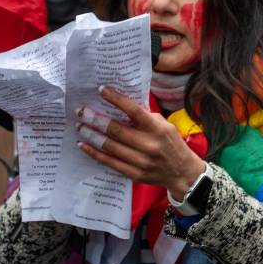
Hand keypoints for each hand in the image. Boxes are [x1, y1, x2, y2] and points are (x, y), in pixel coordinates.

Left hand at [76, 86, 204, 196]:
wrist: (182, 172)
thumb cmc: (171, 143)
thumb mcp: (164, 125)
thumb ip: (144, 116)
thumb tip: (121, 104)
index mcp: (157, 129)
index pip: (134, 111)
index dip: (116, 99)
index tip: (101, 90)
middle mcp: (149, 145)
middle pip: (116, 130)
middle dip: (96, 119)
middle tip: (82, 112)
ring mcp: (141, 161)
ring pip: (110, 146)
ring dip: (92, 135)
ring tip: (80, 127)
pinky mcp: (134, 174)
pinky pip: (110, 162)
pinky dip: (94, 153)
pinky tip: (84, 145)